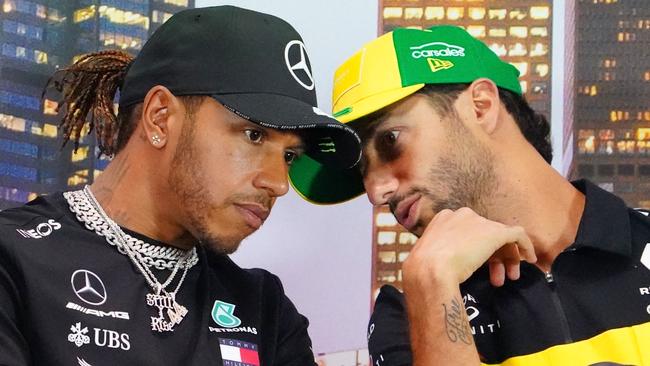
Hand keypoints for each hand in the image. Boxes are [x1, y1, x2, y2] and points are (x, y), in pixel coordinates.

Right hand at [403, 207, 536, 287]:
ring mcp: (479, 222)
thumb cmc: (423, 267)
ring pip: (499, 236)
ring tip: (506, 279)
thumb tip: (438, 265)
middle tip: (496, 277)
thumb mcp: (427, 255)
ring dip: (505, 257)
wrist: (430, 269)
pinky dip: (526, 246)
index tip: (479, 267)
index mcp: (444, 218)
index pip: (467, 231)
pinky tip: (530, 259)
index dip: (476, 250)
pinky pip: (517, 234)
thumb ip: (438, 253)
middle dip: (492, 256)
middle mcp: (462, 215)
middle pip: (484, 233)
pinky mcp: (496, 232)